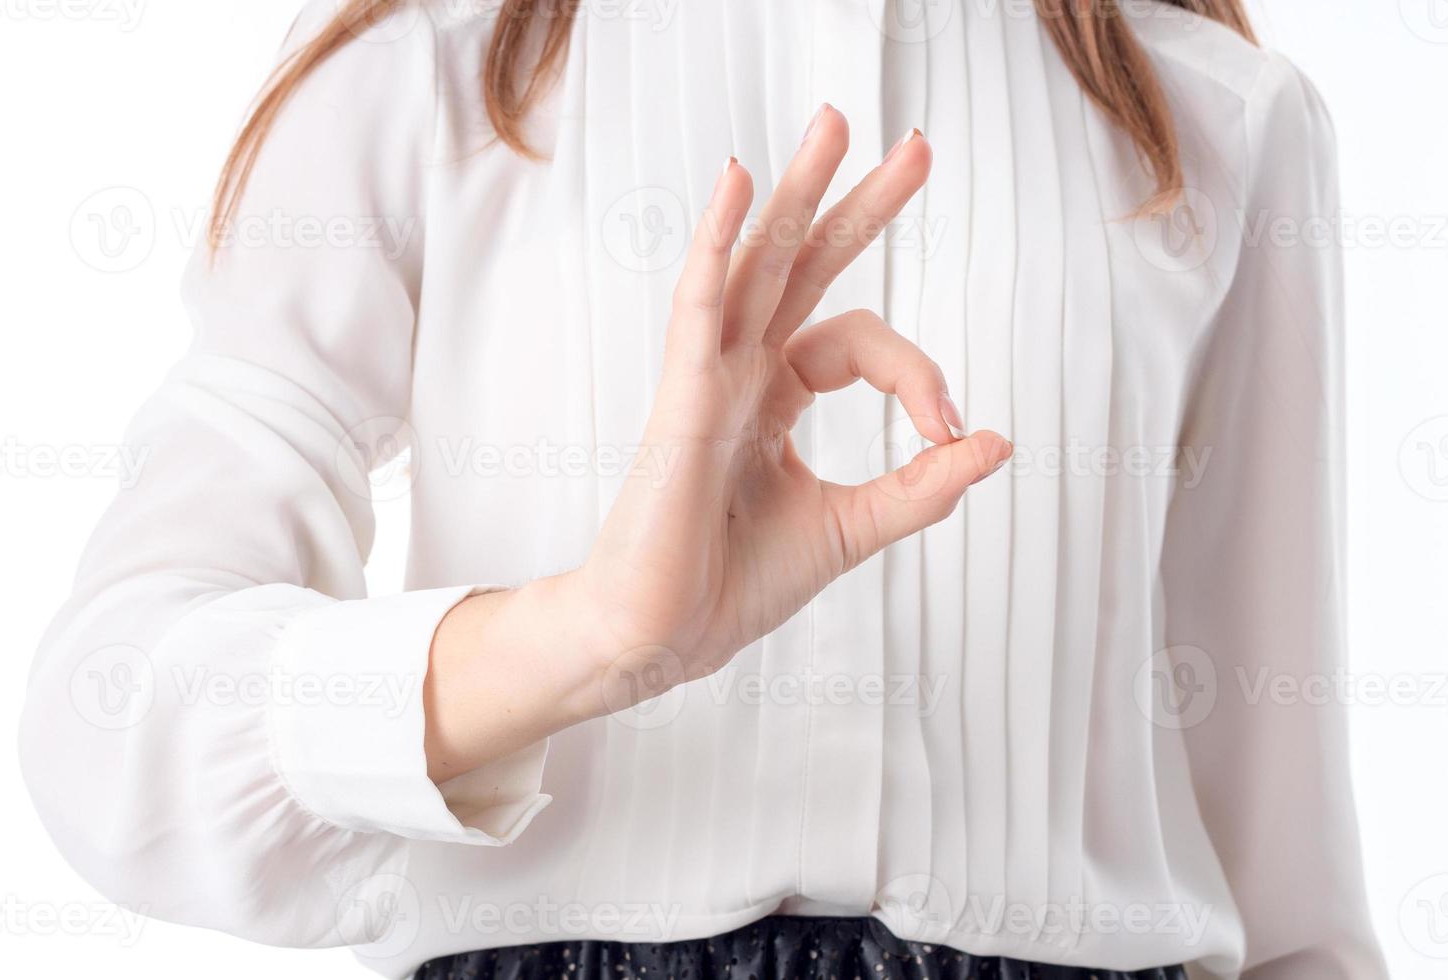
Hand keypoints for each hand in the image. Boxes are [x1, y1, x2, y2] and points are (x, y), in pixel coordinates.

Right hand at [573, 106, 1012, 709]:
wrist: (659, 639)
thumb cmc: (729, 587)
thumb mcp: (849, 529)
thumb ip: (920, 487)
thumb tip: (996, 442)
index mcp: (773, 399)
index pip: (855, 343)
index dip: (916, 373)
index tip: (951, 430)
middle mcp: (740, 374)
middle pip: (805, 267)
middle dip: (857, 204)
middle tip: (915, 146)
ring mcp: (706, 380)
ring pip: (755, 265)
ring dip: (795, 193)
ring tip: (832, 123)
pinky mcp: (680, 401)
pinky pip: (698, 306)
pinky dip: (718, 243)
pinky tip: (740, 183)